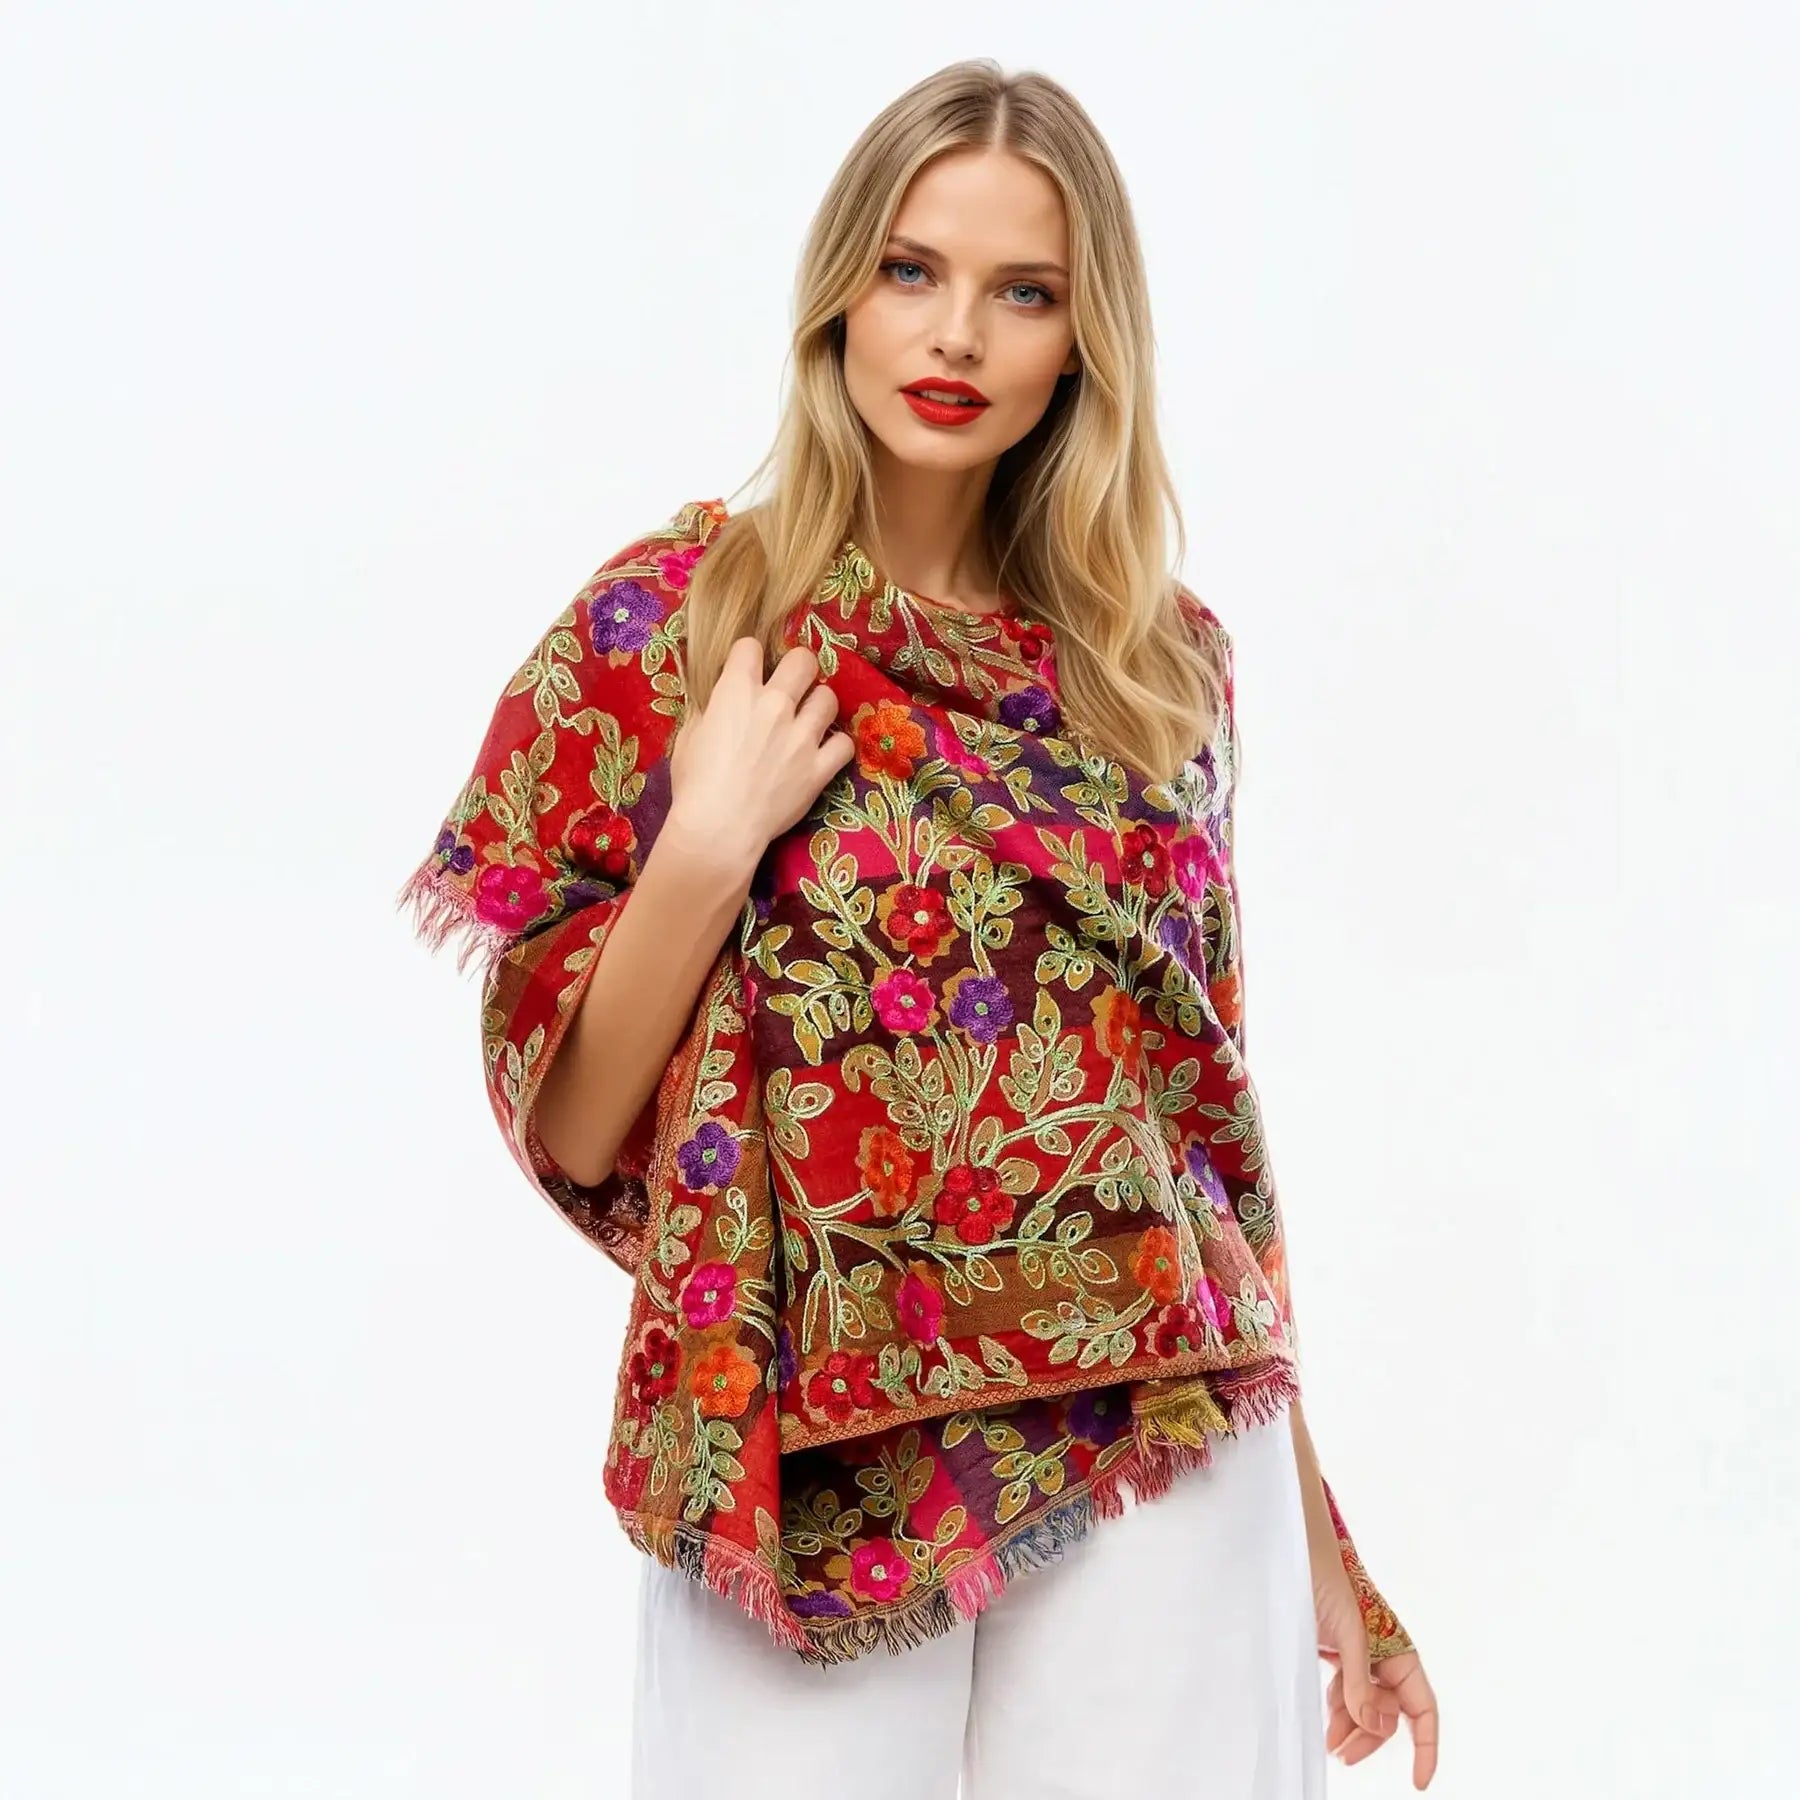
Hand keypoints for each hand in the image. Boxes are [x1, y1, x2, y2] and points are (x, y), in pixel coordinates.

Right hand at [667, 637, 855, 870]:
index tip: (748, 672)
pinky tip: (824, 752)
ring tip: (808, 720)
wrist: (718, 828)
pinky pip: (844, 744)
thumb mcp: (690, 736)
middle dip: (798, 668)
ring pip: (829, 697)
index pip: (751, 647)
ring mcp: (802, 736)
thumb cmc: (695, 784)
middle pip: (804, 660)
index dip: (748, 657)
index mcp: (737, 691)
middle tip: (792, 686)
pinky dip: (836, 746)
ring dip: (818, 705)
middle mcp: (775, 705)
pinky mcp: (820, 768)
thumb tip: (719, 698)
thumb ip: (710, 709)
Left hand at [1313, 1559, 1439, 1788]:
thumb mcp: (1346, 1632)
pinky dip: (1339, 1708)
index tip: (1418, 1782)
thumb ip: (1359, 1679)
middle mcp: (1384, 1657)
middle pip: (1390, 1715)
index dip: (1426, 1746)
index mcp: (1398, 1651)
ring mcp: (1360, 1656)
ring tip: (1329, 1741)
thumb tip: (1374, 1723)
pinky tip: (1327, 1716)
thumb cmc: (1324, 1581)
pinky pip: (1346, 1693)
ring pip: (1365, 1707)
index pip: (1422, 1708)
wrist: (1294, 1553)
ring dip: (1351, 1726)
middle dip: (1370, 1738)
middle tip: (1342, 1755)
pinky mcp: (1336, 1653)